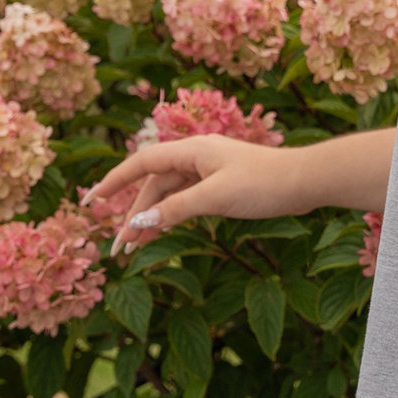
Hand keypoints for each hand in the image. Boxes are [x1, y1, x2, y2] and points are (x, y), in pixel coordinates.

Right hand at [83, 137, 308, 252]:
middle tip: (119, 247)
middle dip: (133, 212)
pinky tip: (162, 231)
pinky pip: (186, 198)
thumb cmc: (263, 184)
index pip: (141, 162)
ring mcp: (209, 170)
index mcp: (192, 150)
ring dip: (152, 217)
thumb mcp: (215, 197)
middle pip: (154, 183)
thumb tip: (140, 220)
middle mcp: (196, 156)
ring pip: (170, 193)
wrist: (305, 181)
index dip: (114, 180)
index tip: (92, 200)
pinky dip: (172, 214)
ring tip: (135, 247)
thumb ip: (176, 208)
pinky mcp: (221, 184)